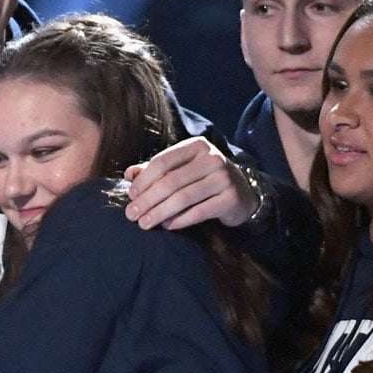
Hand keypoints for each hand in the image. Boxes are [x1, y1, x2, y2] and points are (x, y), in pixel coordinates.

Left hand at [124, 137, 259, 229]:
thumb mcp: (183, 168)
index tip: (131, 195)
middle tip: (131, 215)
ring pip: (183, 197)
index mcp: (196, 146)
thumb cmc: (205, 179)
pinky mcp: (230, 198)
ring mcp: (224, 178)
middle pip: (171, 180)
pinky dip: (180, 220)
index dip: (144, 179)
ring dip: (160, 212)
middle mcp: (212, 158)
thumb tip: (129, 174)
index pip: (163, 161)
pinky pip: (199, 212)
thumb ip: (156, 170)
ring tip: (145, 223)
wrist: (243, 192)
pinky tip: (167, 226)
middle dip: (147, 200)